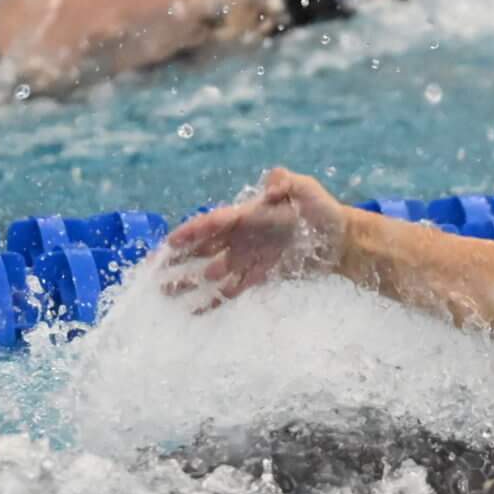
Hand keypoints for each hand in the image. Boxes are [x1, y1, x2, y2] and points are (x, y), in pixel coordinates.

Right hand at [163, 167, 347, 307]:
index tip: (169, 243)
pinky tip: (194, 312)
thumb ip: (288, 183)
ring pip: (211, 272)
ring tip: (164, 293)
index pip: (212, 223)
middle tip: (152, 272)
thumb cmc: (322, 210)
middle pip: (202, 249)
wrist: (340, 240)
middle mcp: (241, 237)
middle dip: (177, 259)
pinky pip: (231, 290)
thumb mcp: (306, 190)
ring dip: (188, 282)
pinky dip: (213, 300)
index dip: (191, 233)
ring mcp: (248, 258)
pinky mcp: (258, 277)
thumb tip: (273, 182)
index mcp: (246, 215)